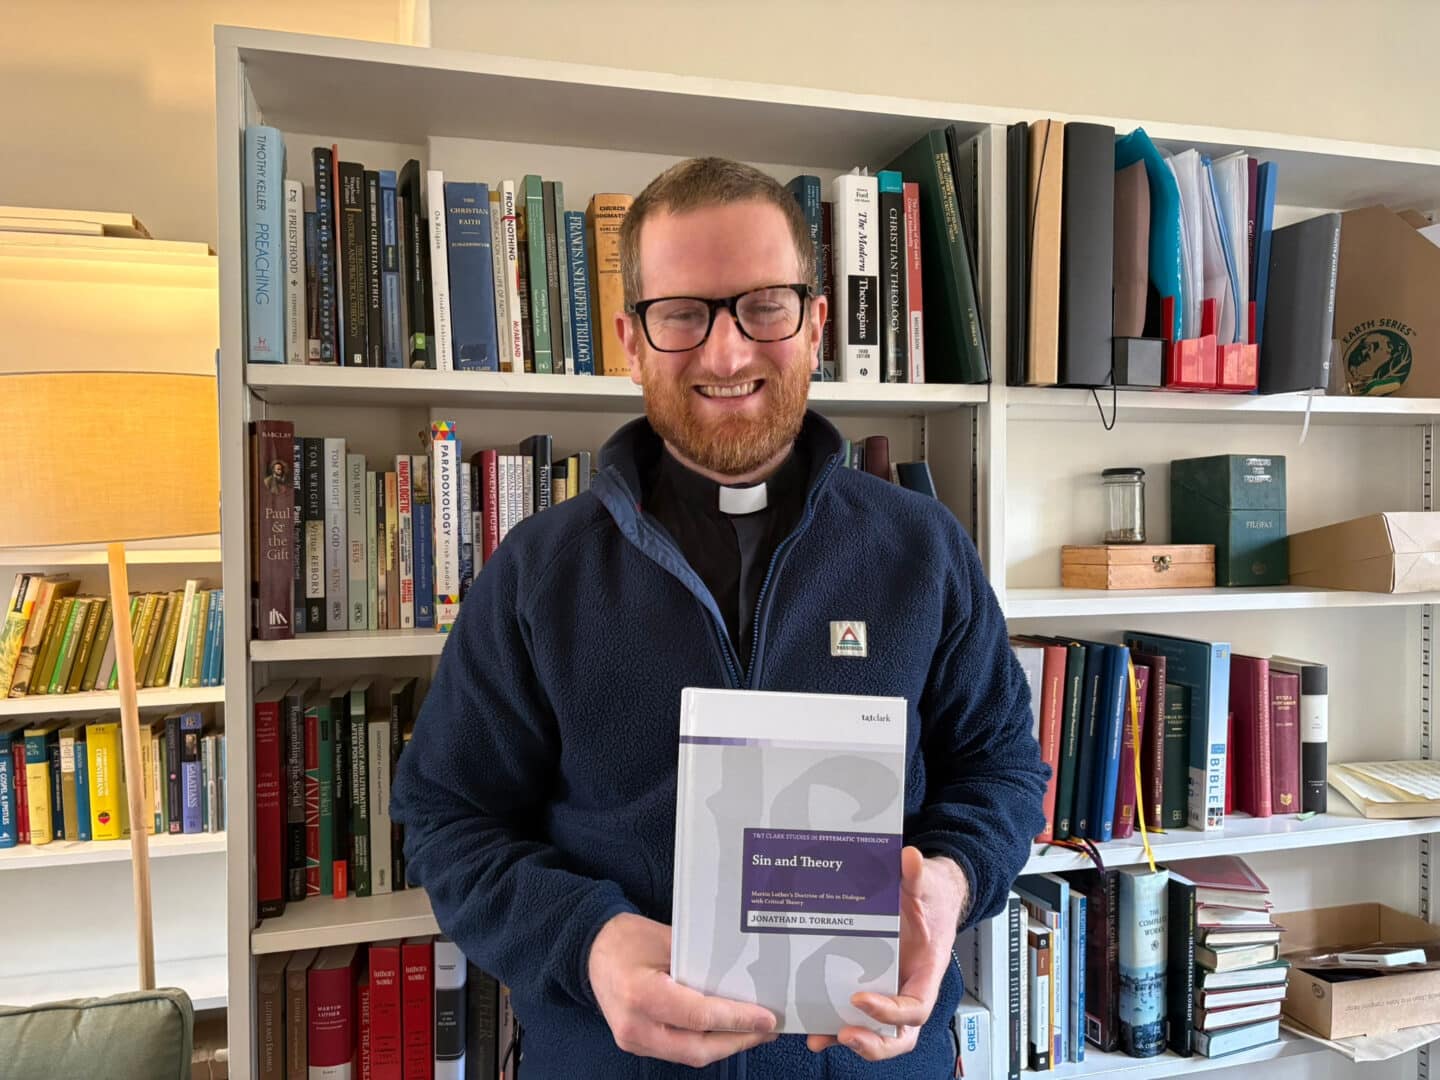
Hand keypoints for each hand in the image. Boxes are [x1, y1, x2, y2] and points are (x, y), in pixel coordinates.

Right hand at [588, 912, 778, 1067]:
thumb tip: (742, 978)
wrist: (591, 950)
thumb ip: (700, 961)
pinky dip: (706, 1044)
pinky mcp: (637, 1044)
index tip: (766, 1018)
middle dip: (738, 1040)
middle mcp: (635, 1026)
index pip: (699, 1017)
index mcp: (641, 995)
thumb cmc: (627, 938)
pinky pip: (679, 1051)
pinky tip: (727, 1032)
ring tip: (754, 1032)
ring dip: (725, 1046)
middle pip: (698, 1048)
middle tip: (768, 1029)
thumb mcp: (666, 939)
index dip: (736, 1020)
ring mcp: (634, 1040)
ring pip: (690, 1055)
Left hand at [807, 847, 966, 1060]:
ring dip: (847, 1037)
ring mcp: (889, 989)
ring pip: (876, 1031)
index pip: (915, 1007)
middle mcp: (908, 987)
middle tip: (844, 1034)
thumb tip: (908, 858)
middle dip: (873, 1043)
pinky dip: (836, 1021)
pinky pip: (857, 1013)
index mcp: (926, 972)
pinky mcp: (871, 984)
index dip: (890, 1011)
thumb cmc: (933, 897)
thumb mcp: (927, 883)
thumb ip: (918, 876)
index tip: (861, 999)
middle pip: (899, 1035)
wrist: (931, 896)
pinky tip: (812, 1021)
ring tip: (817, 1036)